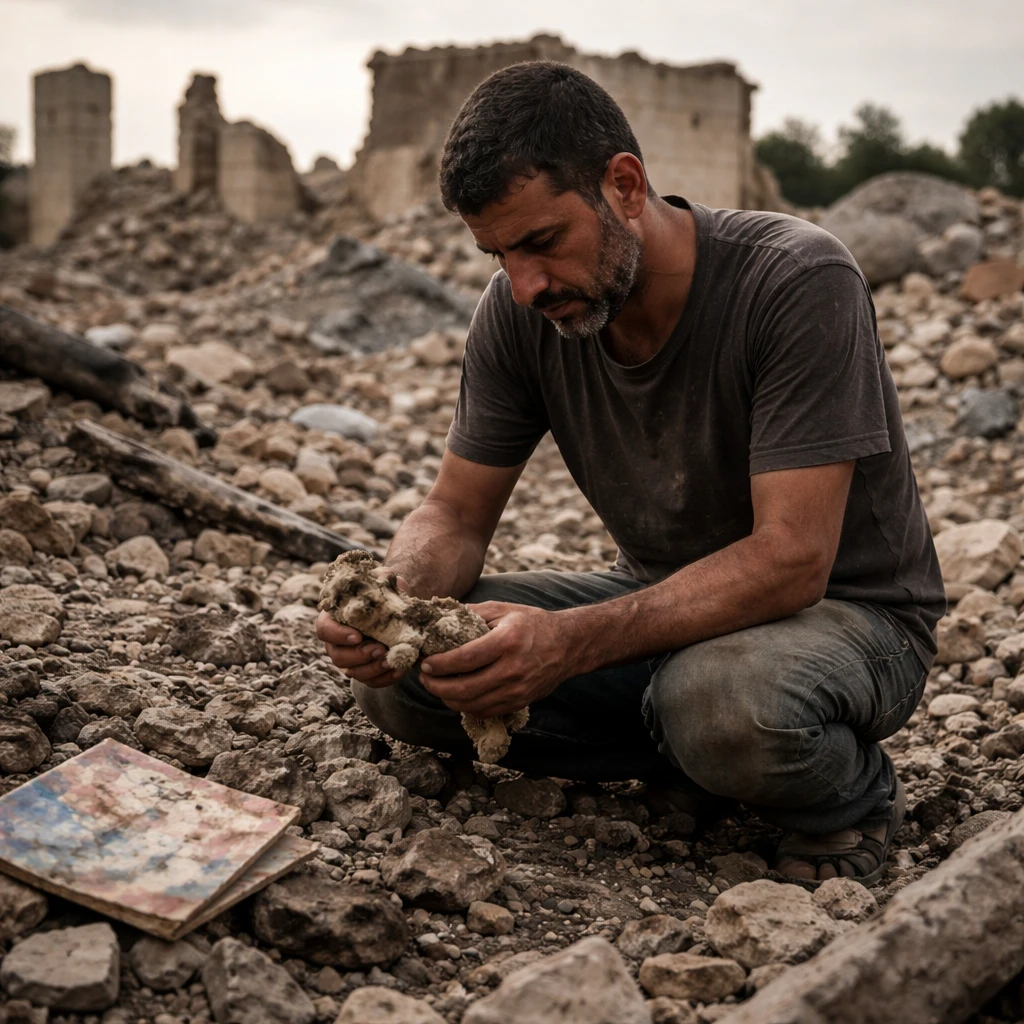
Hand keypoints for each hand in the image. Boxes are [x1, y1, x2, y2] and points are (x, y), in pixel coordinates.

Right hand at [315, 571, 411, 688]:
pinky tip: (400, 668)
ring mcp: (351, 659)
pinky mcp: (367, 671)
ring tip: (392, 660)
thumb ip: (382, 577)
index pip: (324, 629)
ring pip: (353, 672)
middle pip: (337, 656)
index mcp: (334, 618)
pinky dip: (386, 678)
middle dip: (358, 656)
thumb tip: (389, 579)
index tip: (357, 635)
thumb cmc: (385, 592)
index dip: (337, 635)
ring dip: (373, 669)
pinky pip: (372, 682)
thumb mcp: (384, 580)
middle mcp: (338, 642)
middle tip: (379, 649)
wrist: (400, 608)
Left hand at [418, 602, 570, 716]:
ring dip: (447, 698)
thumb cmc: (532, 623)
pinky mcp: (520, 702)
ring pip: (471, 704)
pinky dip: (465, 706)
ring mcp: (518, 690)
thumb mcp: (503, 609)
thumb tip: (439, 618)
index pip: (465, 659)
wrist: (568, 645)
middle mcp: (513, 668)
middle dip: (436, 686)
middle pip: (464, 688)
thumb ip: (471, 614)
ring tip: (437, 686)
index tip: (425, 663)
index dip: (440, 664)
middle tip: (424, 677)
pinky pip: (485, 712)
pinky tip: (457, 695)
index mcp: (507, 641)